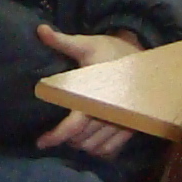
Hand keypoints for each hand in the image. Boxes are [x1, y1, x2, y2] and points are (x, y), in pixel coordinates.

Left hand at [32, 22, 144, 150]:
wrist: (140, 55)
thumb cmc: (111, 51)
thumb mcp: (87, 45)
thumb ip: (63, 42)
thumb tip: (40, 30)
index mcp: (96, 96)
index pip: (74, 126)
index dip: (56, 137)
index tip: (40, 142)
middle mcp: (110, 114)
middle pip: (82, 140)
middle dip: (66, 140)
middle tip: (52, 134)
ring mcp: (122, 122)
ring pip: (95, 147)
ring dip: (80, 145)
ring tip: (69, 137)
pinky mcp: (130, 126)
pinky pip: (111, 149)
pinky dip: (98, 150)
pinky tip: (88, 142)